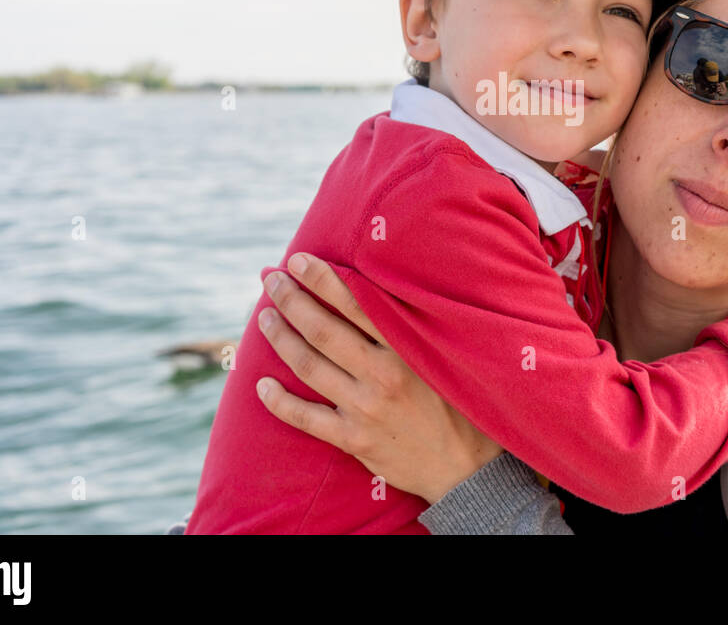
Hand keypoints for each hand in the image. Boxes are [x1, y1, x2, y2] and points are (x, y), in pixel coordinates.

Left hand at [255, 252, 503, 503]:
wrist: (465, 467)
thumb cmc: (456, 403)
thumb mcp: (442, 356)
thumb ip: (411, 329)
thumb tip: (376, 291)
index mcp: (406, 349)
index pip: (355, 304)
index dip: (322, 279)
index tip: (298, 260)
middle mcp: (383, 375)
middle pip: (323, 330)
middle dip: (291, 300)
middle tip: (270, 280)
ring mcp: (366, 408)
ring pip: (309, 367)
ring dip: (281, 339)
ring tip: (265, 318)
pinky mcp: (354, 440)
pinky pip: (306, 418)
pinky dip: (280, 402)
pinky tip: (261, 387)